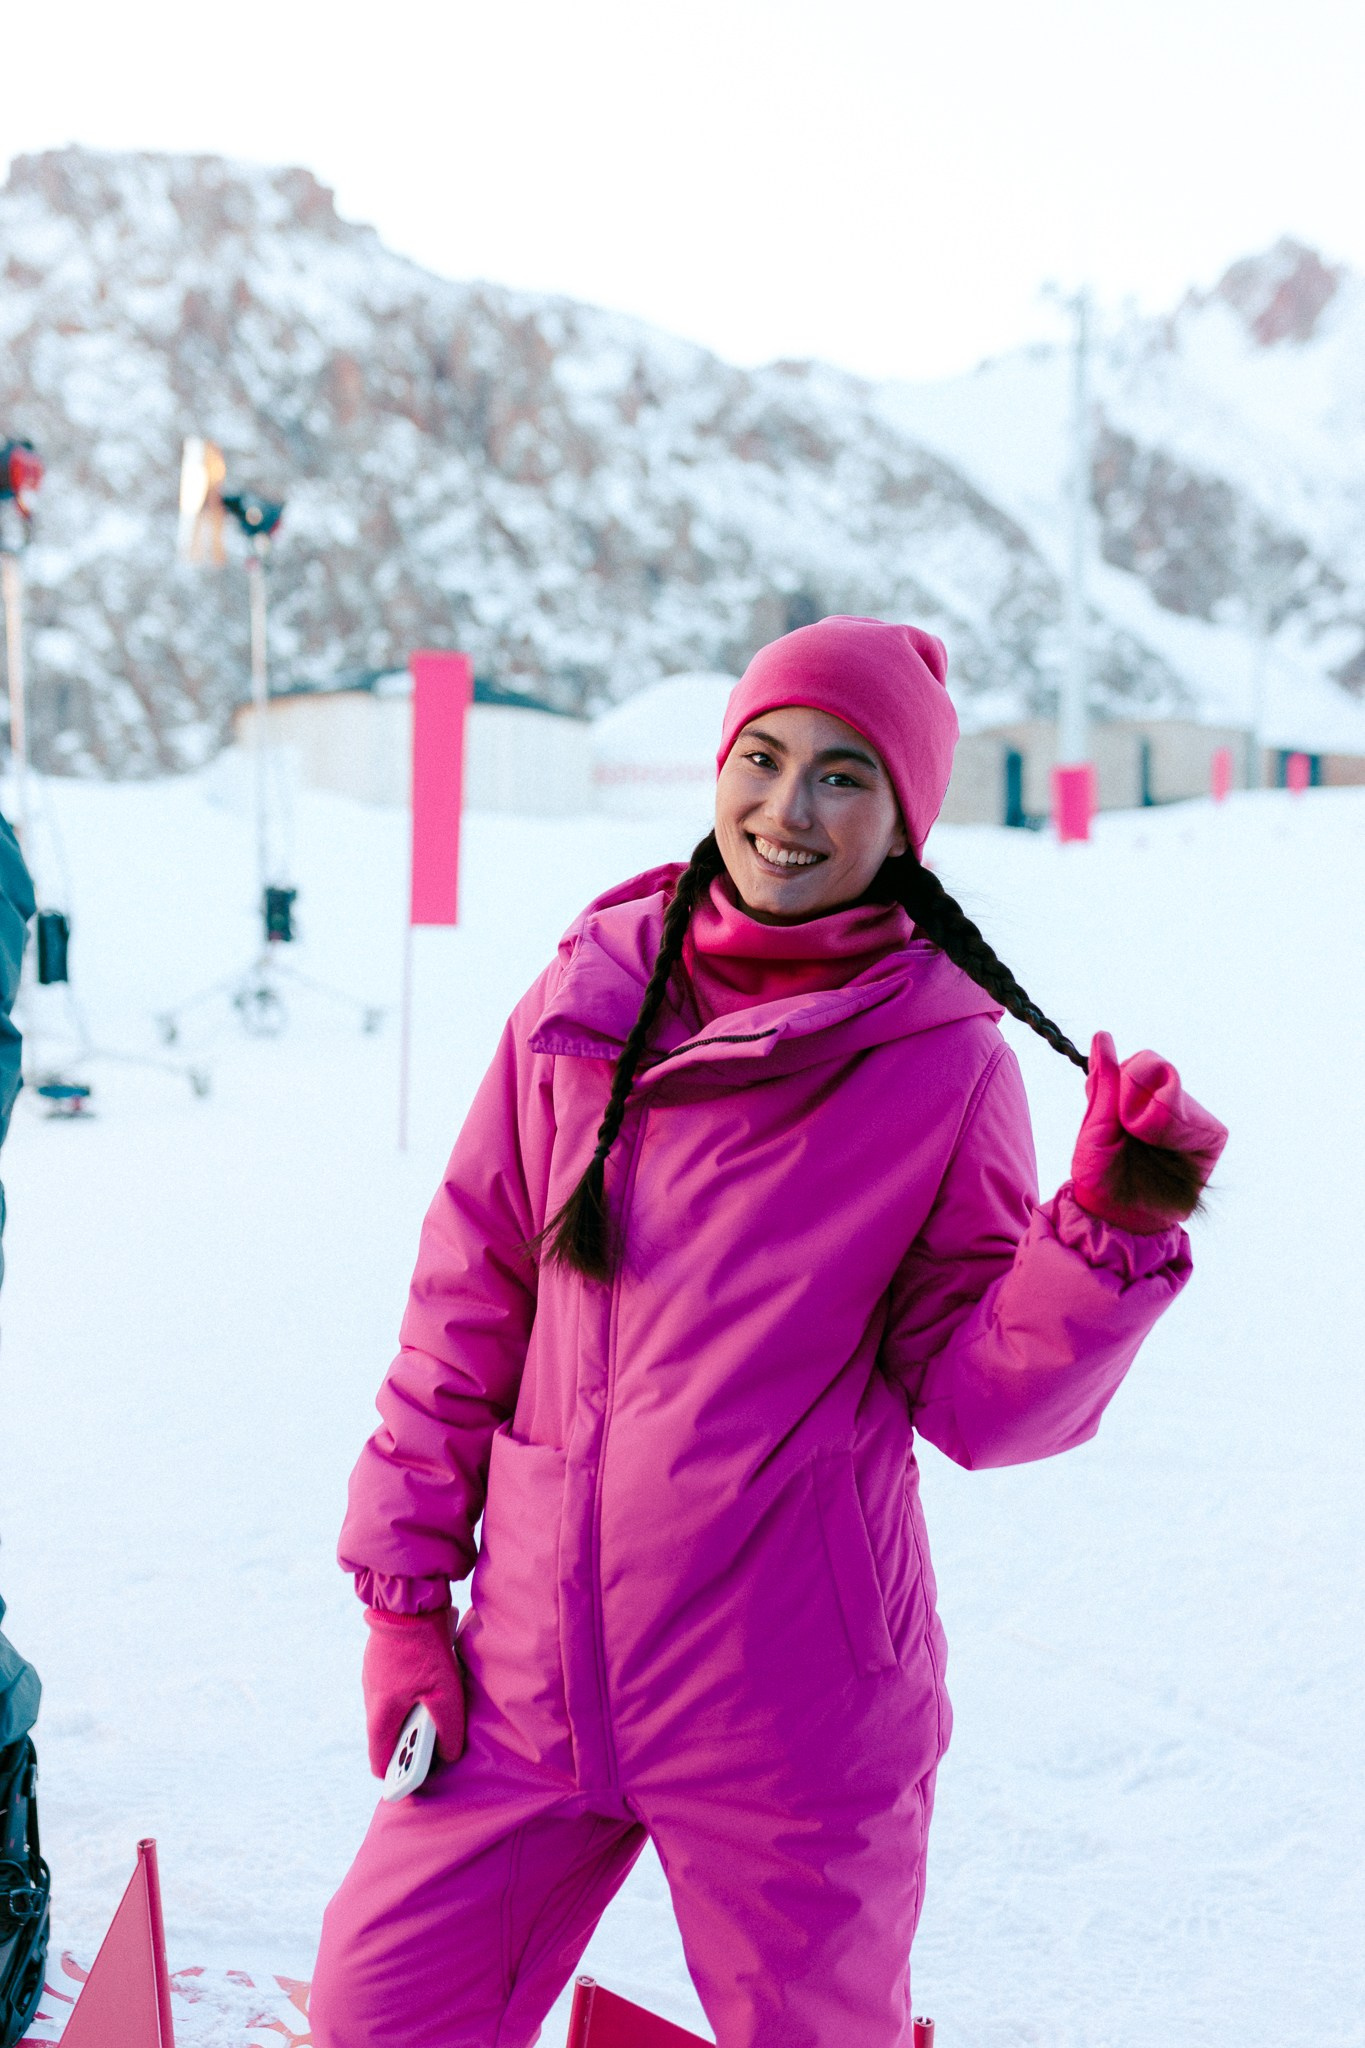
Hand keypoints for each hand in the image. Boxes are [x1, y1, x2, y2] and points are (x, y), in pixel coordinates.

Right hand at [362, 1607, 466, 1779]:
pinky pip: (394, 1688)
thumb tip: (449, 1754)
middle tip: (437, 1740)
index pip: (380, 1762)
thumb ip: (447, 1730)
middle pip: (388, 1737)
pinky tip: (432, 1679)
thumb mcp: (445, 1694)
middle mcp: (370, 1699)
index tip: (418, 1776)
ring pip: (391, 1710)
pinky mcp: (380, 1661)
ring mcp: (372, 1678)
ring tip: (438, 1708)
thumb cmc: (424, 1650)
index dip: (398, 1774)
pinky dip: (410, 1692)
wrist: (407, 1601)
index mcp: (380, 1715)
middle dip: (410, 1743)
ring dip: (412, 1715)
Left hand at [1071, 1031, 1227, 1233]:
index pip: (1141, 1061)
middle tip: (1127, 1132)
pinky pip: (1196, 1117)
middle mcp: (1167, 1100)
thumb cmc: (1101, 1175)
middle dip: (1131, 1098)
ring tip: (1142, 1146)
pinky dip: (1171, 1129)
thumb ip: (1103, 1083)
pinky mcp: (1211, 1135)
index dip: (1123, 1082)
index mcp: (1135, 1094)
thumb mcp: (1094, 1126)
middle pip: (1156, 1067)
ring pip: (1174, 1089)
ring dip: (1149, 1119)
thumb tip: (1103, 1035)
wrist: (1117, 1217)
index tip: (1116, 1115)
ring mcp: (1191, 1116)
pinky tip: (1161, 1148)